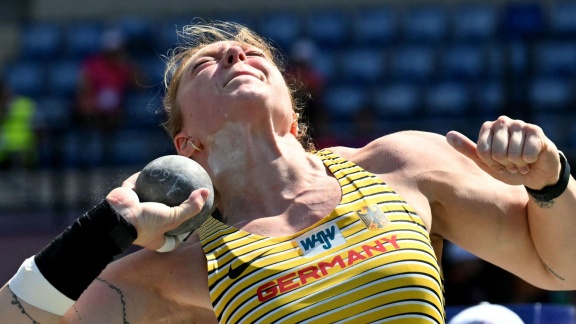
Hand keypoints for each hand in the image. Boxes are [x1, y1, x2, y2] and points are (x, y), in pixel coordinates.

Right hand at [105, 172, 209, 249]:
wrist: (117, 215)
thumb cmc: (146, 222)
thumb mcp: (173, 219)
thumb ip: (191, 207)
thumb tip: (206, 193)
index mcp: (154, 236)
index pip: (173, 238)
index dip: (183, 233)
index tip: (195, 225)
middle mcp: (144, 224)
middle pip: (163, 215)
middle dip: (171, 208)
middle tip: (185, 197)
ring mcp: (135, 209)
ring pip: (150, 196)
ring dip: (159, 188)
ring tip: (173, 178)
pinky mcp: (127, 195)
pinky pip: (138, 182)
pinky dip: (146, 175)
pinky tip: (157, 166)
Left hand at [446, 115, 560, 189]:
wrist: (536, 173)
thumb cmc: (509, 167)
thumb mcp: (485, 161)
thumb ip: (467, 149)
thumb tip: (448, 135)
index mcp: (488, 127)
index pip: (482, 152)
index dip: (491, 163)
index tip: (498, 163)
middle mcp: (503, 121)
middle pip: (496, 153)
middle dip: (505, 164)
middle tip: (512, 163)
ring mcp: (520, 124)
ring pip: (512, 155)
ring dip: (518, 164)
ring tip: (522, 161)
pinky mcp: (536, 131)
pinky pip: (527, 154)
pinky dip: (530, 161)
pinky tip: (533, 158)